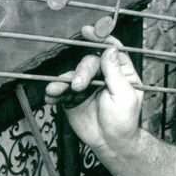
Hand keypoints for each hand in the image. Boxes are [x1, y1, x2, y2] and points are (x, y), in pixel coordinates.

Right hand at [45, 26, 143, 154]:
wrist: (111, 144)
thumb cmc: (124, 121)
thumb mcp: (125, 96)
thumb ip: (115, 73)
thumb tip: (110, 49)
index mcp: (120, 72)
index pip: (110, 49)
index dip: (100, 38)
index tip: (88, 31)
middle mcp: (102, 75)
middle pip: (88, 62)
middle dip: (81, 72)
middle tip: (78, 86)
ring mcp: (86, 86)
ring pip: (71, 75)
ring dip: (62, 82)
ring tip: (55, 91)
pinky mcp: (73, 98)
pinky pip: (61, 91)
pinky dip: (54, 93)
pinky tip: (51, 97)